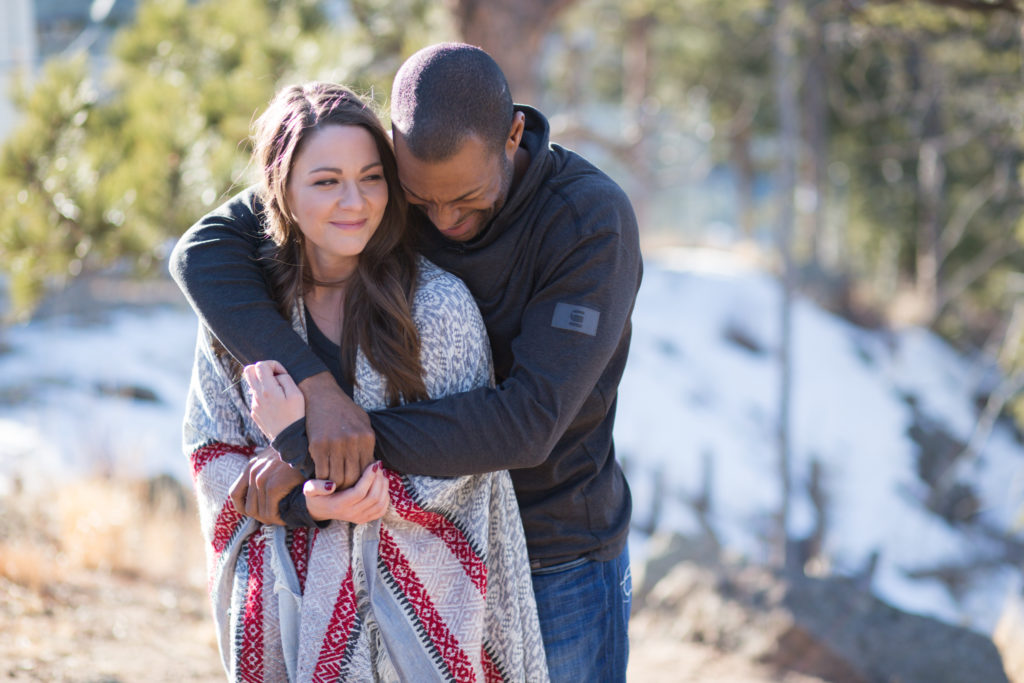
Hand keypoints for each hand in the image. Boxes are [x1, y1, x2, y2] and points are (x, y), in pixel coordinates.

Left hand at [229, 447, 304, 524]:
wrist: (310, 446)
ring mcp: (262, 479)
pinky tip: (287, 517)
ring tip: (282, 518)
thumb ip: (264, 472)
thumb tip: (260, 492)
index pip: (235, 494)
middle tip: (275, 517)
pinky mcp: (274, 486)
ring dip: (271, 519)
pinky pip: (271, 512)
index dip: (242, 507)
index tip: (255, 512)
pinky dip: (279, 518)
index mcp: (251, 467)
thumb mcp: (275, 460)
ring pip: (259, 513)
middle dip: (261, 516)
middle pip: (248, 508)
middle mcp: (253, 473)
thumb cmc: (297, 454)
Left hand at [243, 360, 304, 439]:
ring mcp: (254, 405)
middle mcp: (257, 396)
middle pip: (248, 371)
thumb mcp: (296, 394)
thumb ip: (285, 379)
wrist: (288, 438)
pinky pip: (256, 398)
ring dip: (264, 384)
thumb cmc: (295, 415)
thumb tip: (276, 375)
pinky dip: (264, 396)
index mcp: (267, 389)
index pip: (261, 365)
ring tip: (278, 395)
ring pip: (253, 385)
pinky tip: (275, 406)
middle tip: (274, 376)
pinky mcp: (254, 412)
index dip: (273, 364)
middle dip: (261, 369)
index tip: (282, 374)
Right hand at [299, 371, 374, 488]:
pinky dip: (321, 479)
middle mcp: (353, 441)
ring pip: (337, 478)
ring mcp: (335, 444)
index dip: (361, 482)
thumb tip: (372, 466)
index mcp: (367, 437)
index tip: (355, 486)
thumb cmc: (343, 409)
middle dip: (348, 488)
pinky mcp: (318, 445)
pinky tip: (320, 479)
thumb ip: (367, 443)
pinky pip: (322, 471)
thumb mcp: (362, 422)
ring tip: (331, 488)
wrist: (321, 394)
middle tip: (342, 491)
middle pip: (353, 477)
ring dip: (334, 486)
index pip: (367, 470)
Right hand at [304, 461, 389, 522]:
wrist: (319, 510)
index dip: (369, 477)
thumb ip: (315, 486)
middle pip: (373, 498)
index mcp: (338, 505)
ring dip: (384, 487)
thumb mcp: (309, 489)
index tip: (373, 464)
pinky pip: (381, 510)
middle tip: (378, 466)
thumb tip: (331, 485)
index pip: (359, 492)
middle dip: (378, 479)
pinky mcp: (365, 519)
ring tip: (381, 473)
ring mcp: (359, 518)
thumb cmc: (316, 495)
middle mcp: (350, 514)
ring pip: (379, 503)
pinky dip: (385, 497)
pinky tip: (382, 485)